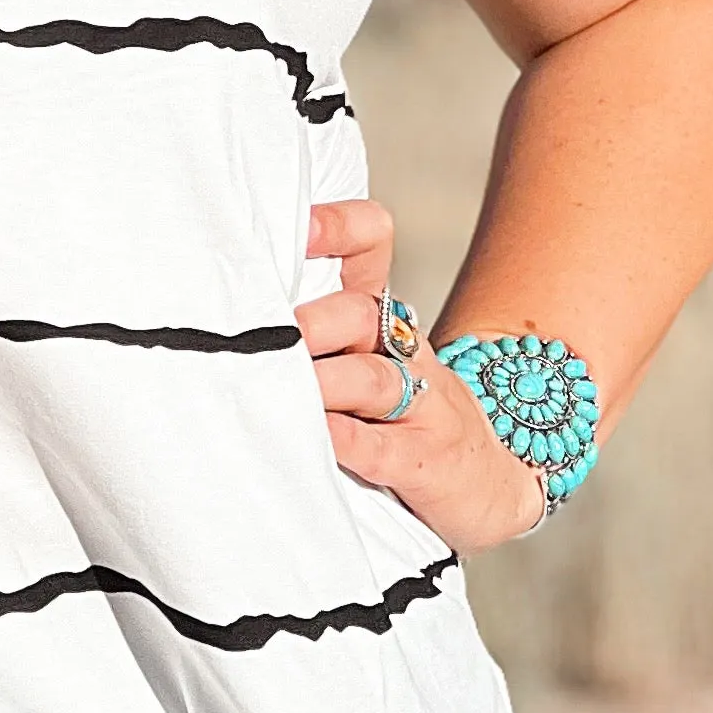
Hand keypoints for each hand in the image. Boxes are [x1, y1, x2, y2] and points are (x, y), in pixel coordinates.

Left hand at [300, 200, 549, 554]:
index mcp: (384, 316)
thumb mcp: (370, 362)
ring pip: (372, 379)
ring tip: (286, 388)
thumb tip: (222, 316)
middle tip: (268, 335)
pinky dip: (346, 442)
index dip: (339, 228)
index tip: (298, 228)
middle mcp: (404, 351)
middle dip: (314, 322)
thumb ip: (312, 334)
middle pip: (362, 314)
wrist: (490, 483)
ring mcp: (423, 405)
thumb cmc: (402, 418)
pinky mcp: (424, 461)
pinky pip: (381, 447)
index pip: (372, 245)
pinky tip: (318, 440)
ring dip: (325, 382)